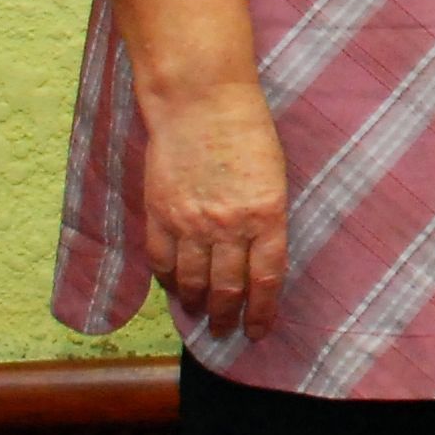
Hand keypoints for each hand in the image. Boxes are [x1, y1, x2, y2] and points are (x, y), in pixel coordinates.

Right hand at [140, 81, 289, 340]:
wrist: (201, 103)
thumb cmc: (248, 133)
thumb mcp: (275, 177)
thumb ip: (266, 220)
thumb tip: (259, 258)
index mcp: (268, 215)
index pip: (266, 279)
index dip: (262, 311)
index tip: (259, 331)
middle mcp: (228, 225)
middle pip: (227, 288)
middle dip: (228, 317)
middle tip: (227, 331)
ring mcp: (190, 222)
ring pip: (191, 281)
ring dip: (197, 304)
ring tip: (201, 316)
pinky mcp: (160, 213)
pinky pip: (161, 261)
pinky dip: (167, 282)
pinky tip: (173, 290)